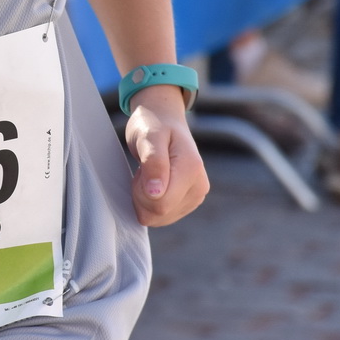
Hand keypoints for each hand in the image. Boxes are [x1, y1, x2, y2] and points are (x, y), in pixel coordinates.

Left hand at [124, 86, 208, 226]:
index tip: (141, 170)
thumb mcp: (148, 136)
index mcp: (192, 170)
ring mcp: (195, 197)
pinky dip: (149, 203)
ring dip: (144, 200)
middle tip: (142, 171)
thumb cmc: (153, 125)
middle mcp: (199, 187)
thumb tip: (156, 193)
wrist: (163, 121)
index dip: (141, 192)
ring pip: (158, 218)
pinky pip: (160, 217)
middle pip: (159, 213)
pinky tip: (153, 184)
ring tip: (149, 175)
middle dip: (141, 196)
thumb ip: (153, 162)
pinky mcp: (187, 203)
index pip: (160, 204)